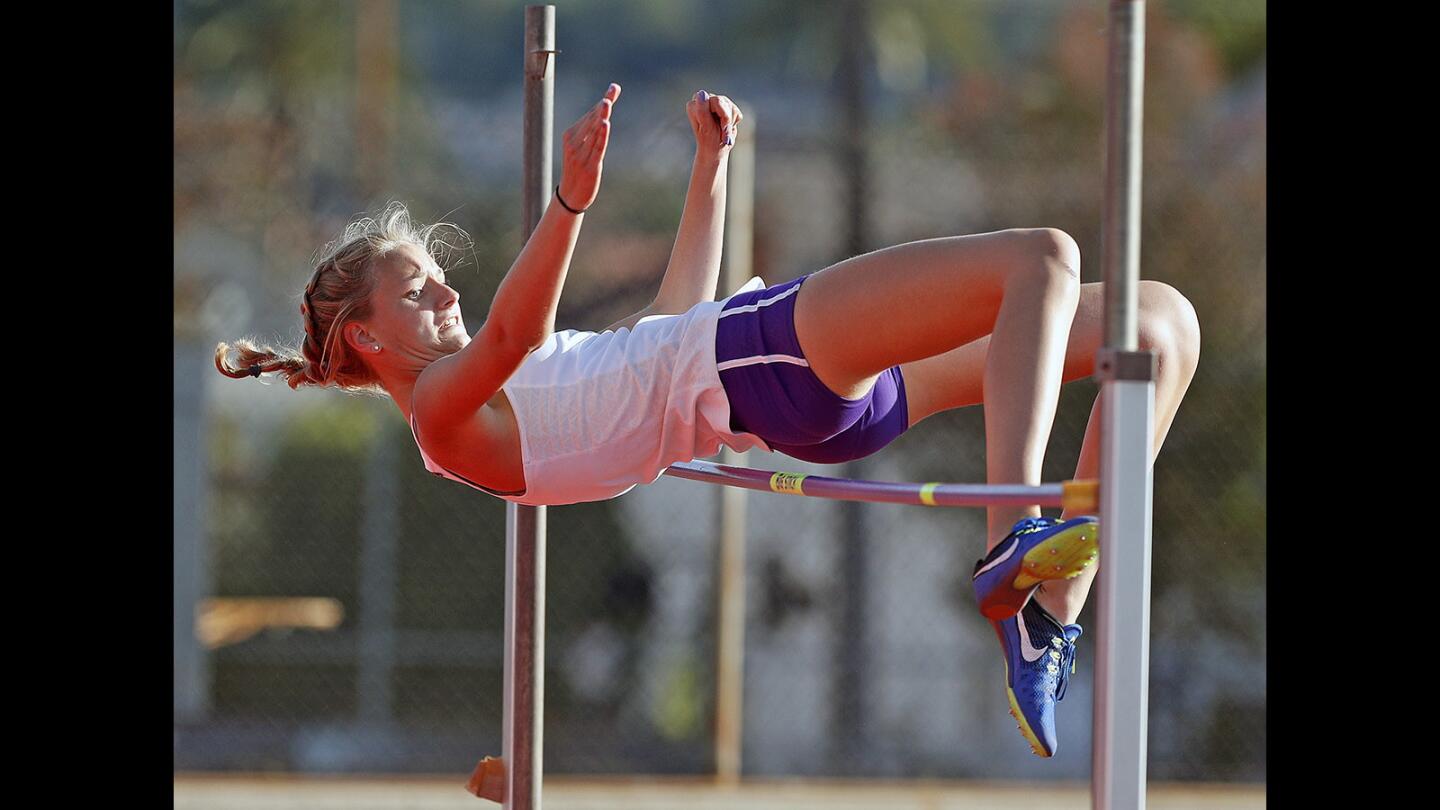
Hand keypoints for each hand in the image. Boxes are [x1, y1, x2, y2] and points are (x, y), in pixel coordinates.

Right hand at [558, 83, 620, 211]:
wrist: (571, 195)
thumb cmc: (579, 168)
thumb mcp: (583, 147)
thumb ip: (594, 130)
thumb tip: (603, 110)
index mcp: (570, 135)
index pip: (590, 115)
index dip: (604, 102)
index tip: (614, 88)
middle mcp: (573, 142)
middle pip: (592, 119)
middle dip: (605, 104)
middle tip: (613, 89)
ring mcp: (580, 154)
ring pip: (594, 132)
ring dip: (602, 116)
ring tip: (607, 101)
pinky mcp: (590, 165)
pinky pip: (597, 147)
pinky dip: (601, 135)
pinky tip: (605, 124)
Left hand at [686, 90, 743, 156]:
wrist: (716, 151)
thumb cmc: (709, 141)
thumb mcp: (707, 128)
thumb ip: (703, 111)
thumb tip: (702, 93)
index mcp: (695, 105)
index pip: (716, 101)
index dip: (723, 115)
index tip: (720, 128)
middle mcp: (703, 101)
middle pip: (724, 101)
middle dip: (727, 119)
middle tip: (724, 132)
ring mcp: (714, 102)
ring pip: (730, 106)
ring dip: (730, 122)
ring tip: (723, 132)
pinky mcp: (724, 106)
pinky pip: (735, 110)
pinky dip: (734, 121)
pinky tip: (726, 128)